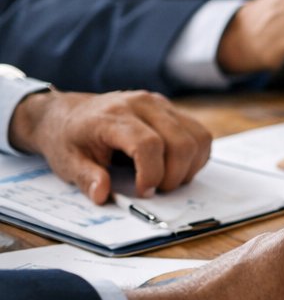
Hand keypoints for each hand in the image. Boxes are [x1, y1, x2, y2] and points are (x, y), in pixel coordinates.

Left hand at [7, 89, 210, 203]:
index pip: (148, 144)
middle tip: (156, 190)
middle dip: (174, 176)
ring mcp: (161, 104)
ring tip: (166, 178)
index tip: (143, 192)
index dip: (152, 174)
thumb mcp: (68, 161)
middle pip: (181, 143)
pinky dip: (196, 157)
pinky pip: (200, 135)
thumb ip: (87, 178)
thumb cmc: (69, 137)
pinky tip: (175, 166)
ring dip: (189, 167)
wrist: (68, 112)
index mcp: (113, 116)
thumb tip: (103, 194)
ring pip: (198, 138)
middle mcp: (142, 104)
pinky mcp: (172, 110)